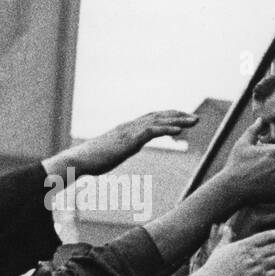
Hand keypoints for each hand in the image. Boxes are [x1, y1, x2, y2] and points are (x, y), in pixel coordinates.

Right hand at [58, 110, 197, 177]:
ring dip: (179, 121)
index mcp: (126, 129)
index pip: (151, 118)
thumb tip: (125, 149)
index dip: (168, 117)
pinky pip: (152, 132)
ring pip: (158, 122)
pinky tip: (179, 131)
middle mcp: (130, 126)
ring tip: (194, 121)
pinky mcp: (129, 140)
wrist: (79, 160)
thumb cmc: (90, 160)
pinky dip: (167, 129)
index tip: (182, 119)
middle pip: (159, 116)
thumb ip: (121, 147)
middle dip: (178, 116)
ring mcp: (130, 132)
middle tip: (195, 118)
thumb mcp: (111, 151)